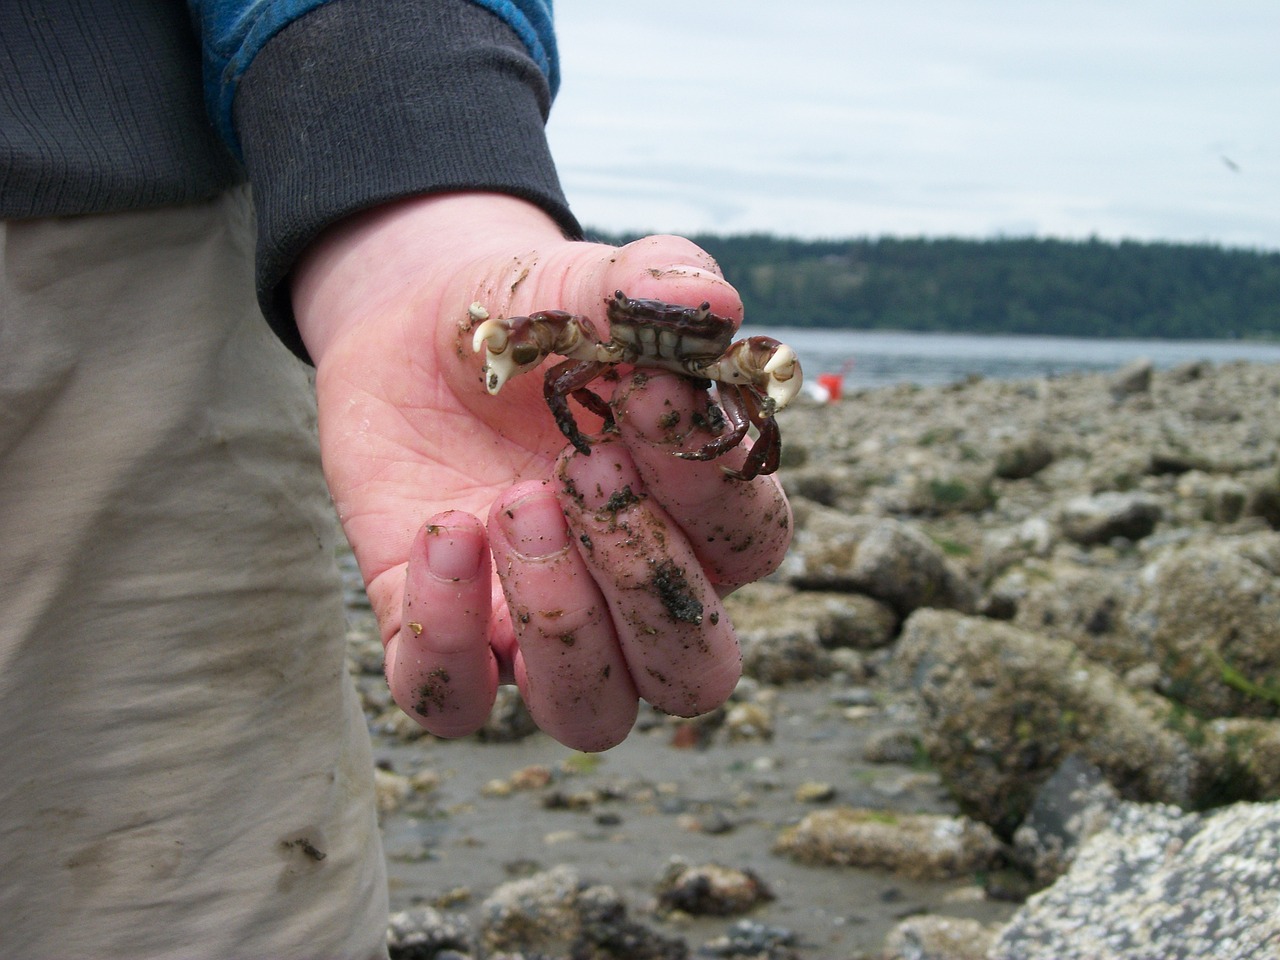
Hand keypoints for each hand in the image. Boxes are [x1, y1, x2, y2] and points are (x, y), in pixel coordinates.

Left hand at [291, 194, 792, 751]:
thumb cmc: (538, 316)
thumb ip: (651, 289)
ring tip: (515, 503)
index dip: (711, 483)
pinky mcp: (444, 634)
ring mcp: (539, 629)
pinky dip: (445, 637)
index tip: (648, 390)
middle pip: (693, 670)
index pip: (753, 546)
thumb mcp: (588, 286)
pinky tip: (443, 529)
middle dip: (645, 576)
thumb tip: (712, 305)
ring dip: (563, 623)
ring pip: (592, 716)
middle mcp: (636, 597)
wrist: (419, 328)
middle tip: (584, 463)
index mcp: (704, 520)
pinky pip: (452, 701)